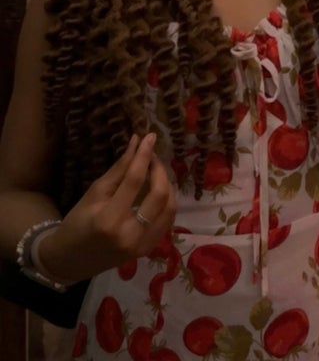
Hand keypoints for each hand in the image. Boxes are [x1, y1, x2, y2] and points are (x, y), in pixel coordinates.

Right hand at [38, 133, 175, 282]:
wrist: (72, 259)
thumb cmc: (77, 222)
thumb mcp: (94, 193)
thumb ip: (119, 169)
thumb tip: (136, 143)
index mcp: (110, 218)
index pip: (134, 179)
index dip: (144, 155)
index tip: (150, 136)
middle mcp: (130, 234)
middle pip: (159, 195)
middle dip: (159, 169)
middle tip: (153, 155)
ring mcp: (142, 245)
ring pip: (169, 208)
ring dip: (167, 185)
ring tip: (156, 171)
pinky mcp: (148, 250)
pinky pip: (167, 221)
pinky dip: (167, 202)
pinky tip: (159, 190)